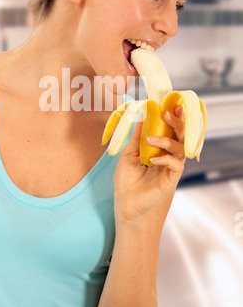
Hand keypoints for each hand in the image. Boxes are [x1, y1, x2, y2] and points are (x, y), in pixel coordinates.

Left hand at [113, 105, 185, 222]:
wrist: (124, 202)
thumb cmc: (126, 180)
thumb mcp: (129, 153)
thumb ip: (137, 136)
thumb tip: (141, 115)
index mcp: (160, 149)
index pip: (171, 130)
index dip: (175, 118)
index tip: (172, 105)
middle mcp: (169, 157)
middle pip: (182, 137)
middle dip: (178, 123)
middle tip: (168, 114)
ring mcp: (171, 168)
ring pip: (181, 149)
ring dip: (168, 141)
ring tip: (152, 140)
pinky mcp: (172, 180)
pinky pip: (176, 165)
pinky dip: (165, 158)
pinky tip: (152, 159)